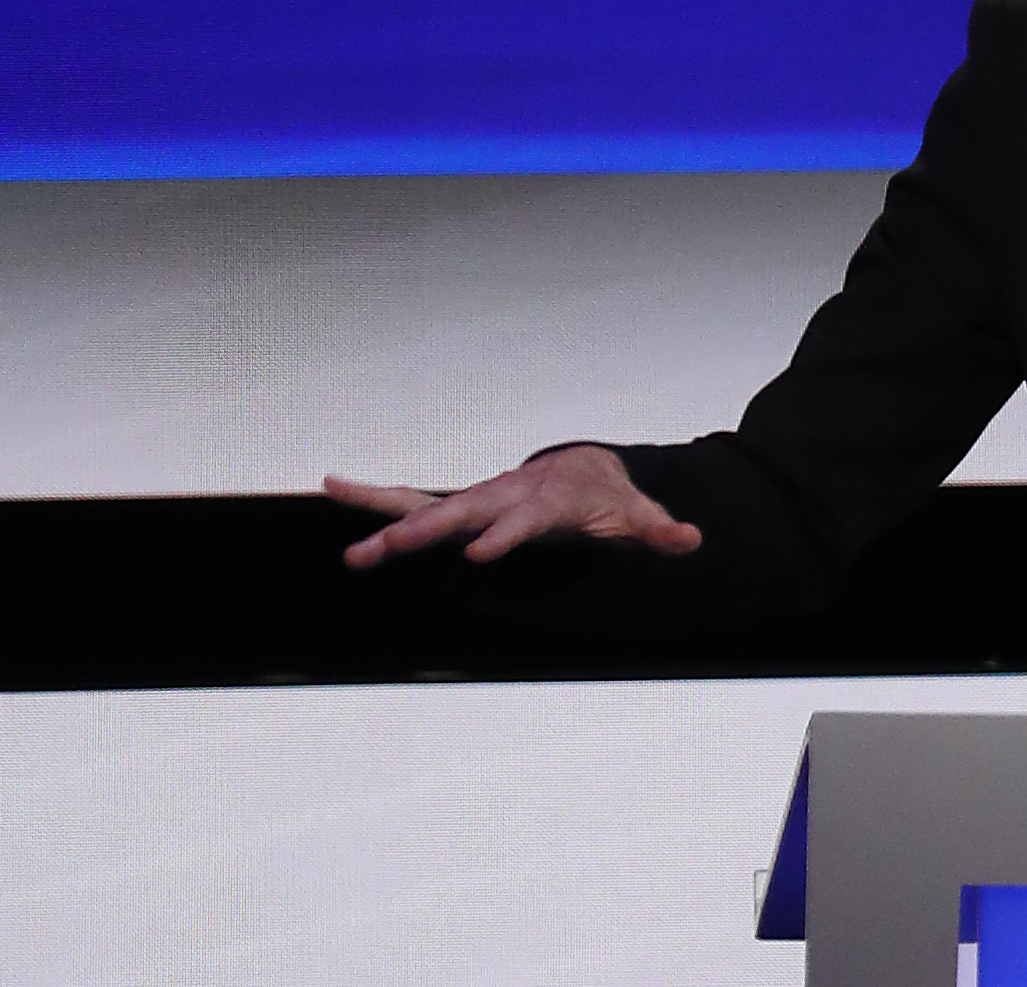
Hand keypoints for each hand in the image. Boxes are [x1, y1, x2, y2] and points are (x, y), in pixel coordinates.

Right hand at [326, 445, 702, 568]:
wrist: (588, 471)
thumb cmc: (610, 499)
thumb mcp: (638, 516)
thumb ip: (661, 530)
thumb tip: (693, 539)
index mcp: (547, 498)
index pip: (522, 519)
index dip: (503, 536)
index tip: (476, 554)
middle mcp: (506, 493)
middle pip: (462, 512)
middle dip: (424, 532)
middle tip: (382, 550)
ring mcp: (480, 498)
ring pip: (429, 509)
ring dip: (386, 525)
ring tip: (349, 548)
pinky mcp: (463, 507)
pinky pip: (414, 502)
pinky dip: (374, 497)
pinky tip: (333, 490)